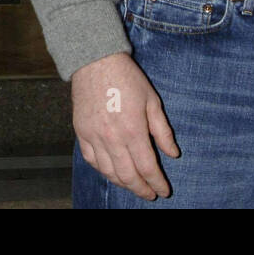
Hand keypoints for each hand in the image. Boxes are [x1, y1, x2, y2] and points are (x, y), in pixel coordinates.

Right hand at [71, 51, 179, 200]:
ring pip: (108, 172)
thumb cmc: (127, 78)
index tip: (163, 191)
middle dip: (141, 189)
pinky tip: (111, 172)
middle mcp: (112, 138)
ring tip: (132, 185)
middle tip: (150, 194)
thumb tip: (172, 154)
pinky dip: (102, 170)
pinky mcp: (81, 132)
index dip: (157, 183)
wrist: (95, 60)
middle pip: (128, 175)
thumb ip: (162, 131)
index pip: (147, 167)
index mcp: (133, 131)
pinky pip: (91, 159)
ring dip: (122, 183)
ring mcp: (94, 136)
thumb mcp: (152, 101)